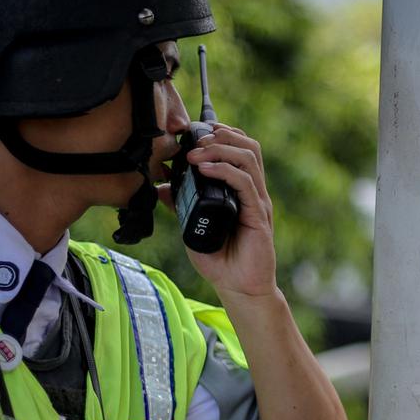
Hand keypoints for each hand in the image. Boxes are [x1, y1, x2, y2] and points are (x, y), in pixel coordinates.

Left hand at [158, 123, 277, 299]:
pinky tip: (205, 170)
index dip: (220, 134)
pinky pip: (245, 183)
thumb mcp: (192, 226)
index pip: (239, 148)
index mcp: (241, 190)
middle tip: (194, 141)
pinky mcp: (258, 215)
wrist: (239, 288)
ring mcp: (257, 201)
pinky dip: (224, 171)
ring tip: (196, 154)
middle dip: (221, 135)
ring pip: (249, 157)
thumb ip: (181, 205)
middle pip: (248, 145)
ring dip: (220, 149)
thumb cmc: (220, 259)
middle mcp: (253, 191)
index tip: (194, 132)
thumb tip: (161, 187)